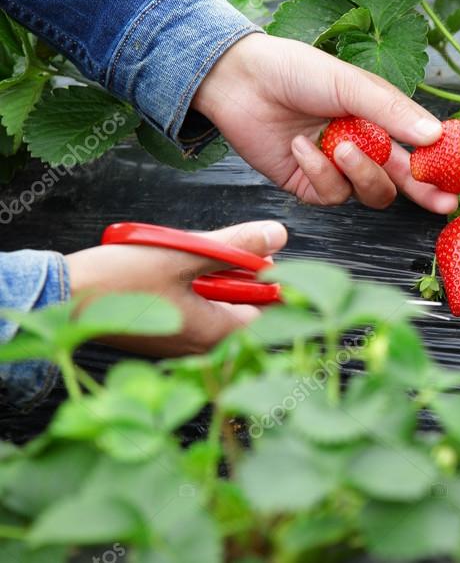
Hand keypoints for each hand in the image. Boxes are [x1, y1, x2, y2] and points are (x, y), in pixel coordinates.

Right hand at [65, 221, 287, 356]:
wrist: (61, 297)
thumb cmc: (118, 280)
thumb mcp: (185, 254)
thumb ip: (236, 247)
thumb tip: (277, 235)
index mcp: (215, 334)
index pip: (268, 309)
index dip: (268, 278)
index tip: (255, 254)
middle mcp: (201, 347)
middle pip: (242, 305)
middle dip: (236, 274)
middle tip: (214, 248)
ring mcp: (180, 342)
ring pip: (215, 303)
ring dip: (210, 276)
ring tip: (184, 254)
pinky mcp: (162, 333)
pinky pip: (191, 307)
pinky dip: (190, 284)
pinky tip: (169, 267)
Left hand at [192, 34, 458, 212]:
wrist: (238, 80)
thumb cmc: (295, 71)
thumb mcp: (350, 83)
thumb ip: (392, 111)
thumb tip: (434, 135)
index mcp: (380, 119)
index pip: (419, 148)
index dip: (440, 165)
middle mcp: (363, 146)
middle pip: (402, 181)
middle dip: (423, 192)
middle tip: (440, 202)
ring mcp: (336, 169)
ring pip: (369, 192)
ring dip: (358, 172)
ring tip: (337, 146)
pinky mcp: (309, 185)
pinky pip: (330, 195)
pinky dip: (318, 172)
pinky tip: (300, 146)